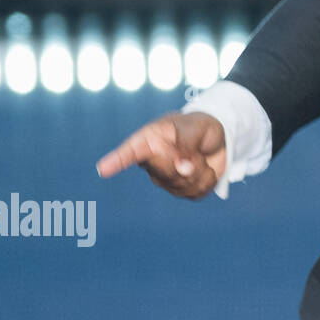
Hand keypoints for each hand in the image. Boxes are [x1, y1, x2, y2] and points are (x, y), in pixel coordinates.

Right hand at [96, 111, 226, 199]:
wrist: (216, 139)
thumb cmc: (199, 127)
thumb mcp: (196, 127)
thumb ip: (187, 144)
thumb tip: (182, 168)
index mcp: (149, 140)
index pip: (130, 152)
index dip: (116, 160)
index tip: (103, 168)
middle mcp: (152, 162)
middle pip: (165, 173)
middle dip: (189, 163)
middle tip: (197, 150)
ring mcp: (164, 179)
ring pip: (184, 185)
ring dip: (201, 171)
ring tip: (200, 156)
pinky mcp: (181, 191)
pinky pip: (196, 193)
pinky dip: (208, 181)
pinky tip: (205, 169)